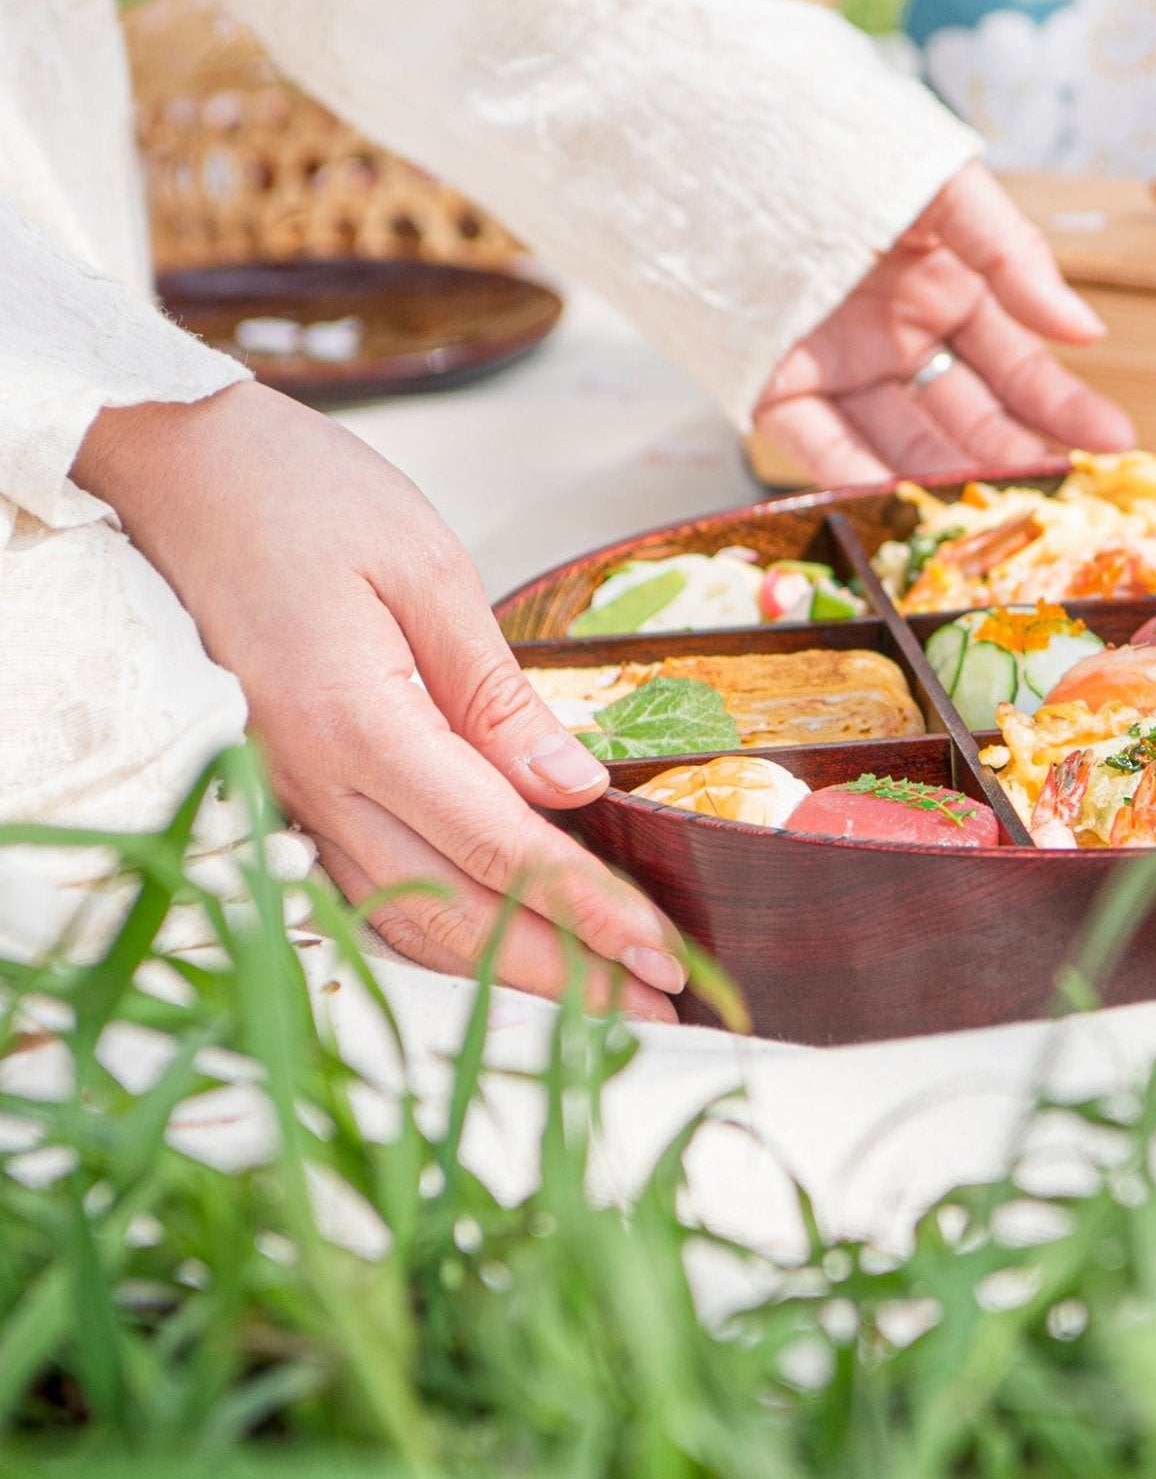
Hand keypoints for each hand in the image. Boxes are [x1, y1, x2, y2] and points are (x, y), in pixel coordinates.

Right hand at [75, 381, 684, 1021]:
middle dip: (561, 974)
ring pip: (404, 917)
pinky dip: (435, 935)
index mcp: (358, 721)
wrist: (170, 466)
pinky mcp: (283, 785)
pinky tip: (496, 955)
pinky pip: (363, 886)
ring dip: (503, 973)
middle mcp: (314, 779)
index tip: (662, 958)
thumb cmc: (300, 492)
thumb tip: (573, 790)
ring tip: (598, 1004)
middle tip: (658, 1012)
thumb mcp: (425, 566)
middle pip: (454, 911)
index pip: (499, 848)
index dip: (587, 913)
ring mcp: (289, 792)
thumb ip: (498, 695)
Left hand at [753, 163, 1134, 482]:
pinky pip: (821, 444)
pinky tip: (902, 504)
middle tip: (1066, 502)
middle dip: (1017, 461)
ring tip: (995, 517)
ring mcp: (840, 369)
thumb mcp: (941, 183)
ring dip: (948, 482)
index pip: (1018, 368)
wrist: (715, 120)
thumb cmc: (838, 138)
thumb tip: (1084, 330)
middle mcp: (899, 341)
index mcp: (947, 292)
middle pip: (969, 419)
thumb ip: (1010, 253)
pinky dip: (858, 477)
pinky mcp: (774, 387)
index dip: (1065, 407)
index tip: (1114, 444)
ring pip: (904, 443)